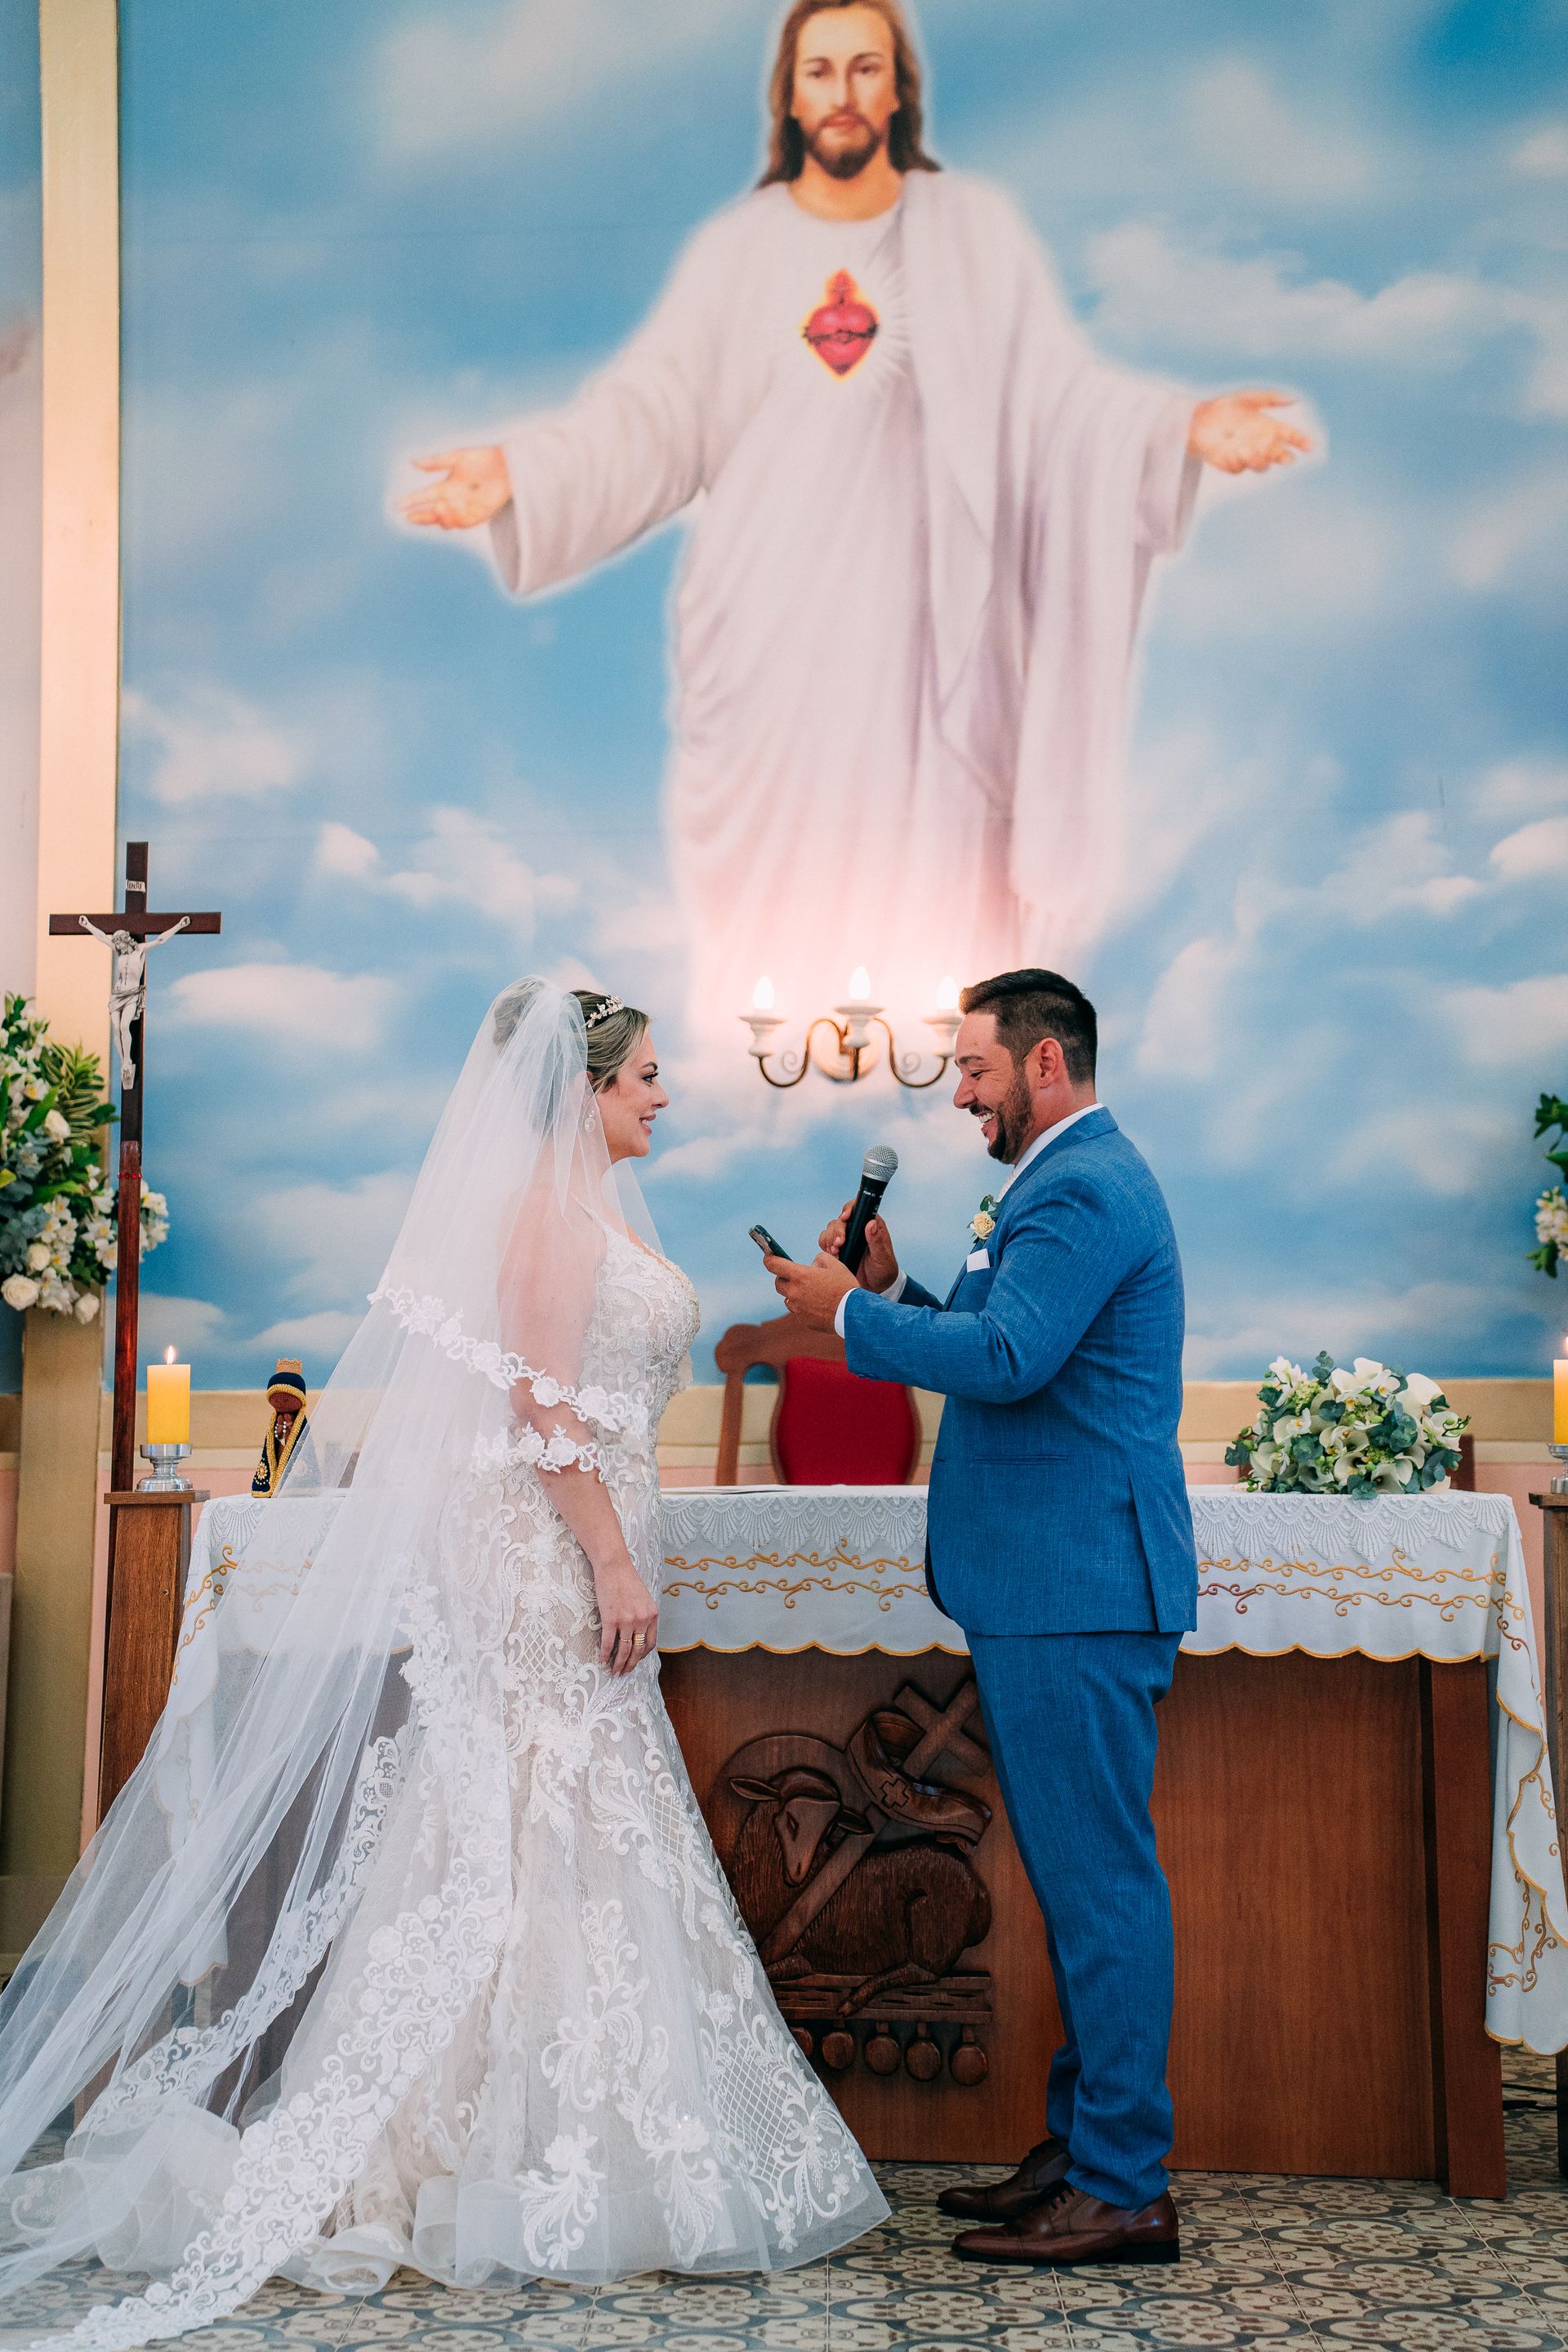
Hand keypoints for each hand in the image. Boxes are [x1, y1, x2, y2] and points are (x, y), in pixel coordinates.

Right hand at [396, 446, 511, 529]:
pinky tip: (449, 517)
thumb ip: (435, 462)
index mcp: (445, 487)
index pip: (424, 496)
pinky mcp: (477, 516)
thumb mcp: (456, 457)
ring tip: (435, 511)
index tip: (398, 505)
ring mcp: (464, 509)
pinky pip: (463, 523)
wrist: (507, 467)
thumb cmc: (482, 459)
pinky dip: (455, 521)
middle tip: (411, 517)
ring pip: (446, 520)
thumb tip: (413, 462)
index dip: (412, 501)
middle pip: (433, 513)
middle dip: (422, 516)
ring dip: (439, 518)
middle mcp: (452, 500)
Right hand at [592, 1553, 657, 1675]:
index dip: (642, 1655)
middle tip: (624, 1673)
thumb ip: (644, 1614)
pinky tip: (602, 1660)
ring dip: (618, 1664)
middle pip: (637, 1650)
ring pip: (623, 1650)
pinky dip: (605, 1654)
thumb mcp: (643, 1598)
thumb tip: (639, 1631)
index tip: (635, 1661)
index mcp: (652, 1615)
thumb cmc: (626, 1579)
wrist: (614, 1566)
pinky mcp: (610, 1619)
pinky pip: (608, 1642)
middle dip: (630, 1664)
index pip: (650, 1643)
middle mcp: (642, 1619)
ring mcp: (626, 1620)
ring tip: (614, 1671)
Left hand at [766, 1250, 857, 1331]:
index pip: (774, 1265)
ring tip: (811, 1293)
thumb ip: (820, 1259)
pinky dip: (804, 1307)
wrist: (853, 1313)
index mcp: (800, 1276)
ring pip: (788, 1299)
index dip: (769, 1258)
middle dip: (784, 1278)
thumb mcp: (835, 1265)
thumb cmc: (845, 1287)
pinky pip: (798, 1311)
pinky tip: (818, 1305)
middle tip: (796, 1276)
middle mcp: (794, 1292)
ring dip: (795, 1294)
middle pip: (778, 1284)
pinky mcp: (803, 1320)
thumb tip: (813, 1265)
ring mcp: (798, 1308)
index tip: (768, 1256)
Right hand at [819, 1202, 899, 1293]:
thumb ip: (877, 1241)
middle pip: (840, 1219)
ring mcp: (847, 1238)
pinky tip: (832, 1254)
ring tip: (835, 1251)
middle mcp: (858, 1228)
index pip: (858, 1208)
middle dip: (837, 1230)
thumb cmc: (884, 1270)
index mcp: (872, 1225)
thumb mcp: (882, 1257)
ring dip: (829, 1238)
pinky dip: (825, 1245)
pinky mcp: (839, 1248)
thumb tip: (871, 1224)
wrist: (877, 1287)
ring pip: (831, 1229)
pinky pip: (825, 1240)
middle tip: (839, 1244)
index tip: (845, 1217)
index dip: (849, 1209)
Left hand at [1187, 391, 1311, 475]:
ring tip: (1248, 448)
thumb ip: (1271, 399)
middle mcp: (1261, 444)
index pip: (1291, 437)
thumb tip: (1295, 399)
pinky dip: (1236, 462)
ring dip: (1258, 460)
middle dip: (1282, 456)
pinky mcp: (1230, 463)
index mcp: (1270, 428)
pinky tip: (1232, 453)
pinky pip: (1238, 469)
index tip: (1310, 446)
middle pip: (1279, 457)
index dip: (1301, 442)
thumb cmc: (1226, 406)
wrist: (1200, 417)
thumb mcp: (1249, 397)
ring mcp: (1247, 456)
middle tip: (1280, 453)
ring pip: (1261, 467)